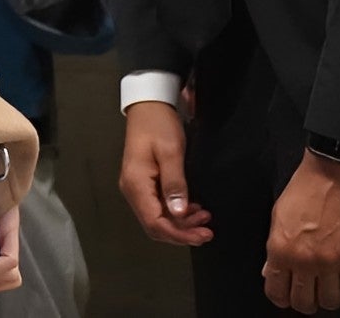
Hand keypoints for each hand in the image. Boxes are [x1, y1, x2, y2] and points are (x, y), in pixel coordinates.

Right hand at [119, 101, 214, 245]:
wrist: (149, 105)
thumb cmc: (158, 124)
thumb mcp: (171, 152)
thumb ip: (175, 183)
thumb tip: (178, 213)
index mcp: (136, 184)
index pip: (155, 222)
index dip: (179, 234)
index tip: (202, 235)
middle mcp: (133, 190)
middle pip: (155, 225)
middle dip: (182, 232)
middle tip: (207, 230)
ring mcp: (137, 187)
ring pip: (158, 218)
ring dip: (181, 223)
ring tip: (204, 218)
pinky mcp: (144, 183)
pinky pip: (159, 207)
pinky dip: (177, 213)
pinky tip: (192, 208)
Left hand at [262, 153, 339, 312]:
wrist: (333, 171)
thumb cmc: (304, 188)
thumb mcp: (278, 215)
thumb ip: (274, 248)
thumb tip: (271, 271)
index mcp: (281, 250)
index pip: (277, 292)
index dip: (283, 298)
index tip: (289, 296)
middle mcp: (304, 260)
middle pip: (304, 303)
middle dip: (307, 302)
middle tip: (312, 292)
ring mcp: (331, 261)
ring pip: (331, 302)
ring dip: (331, 297)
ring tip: (332, 286)